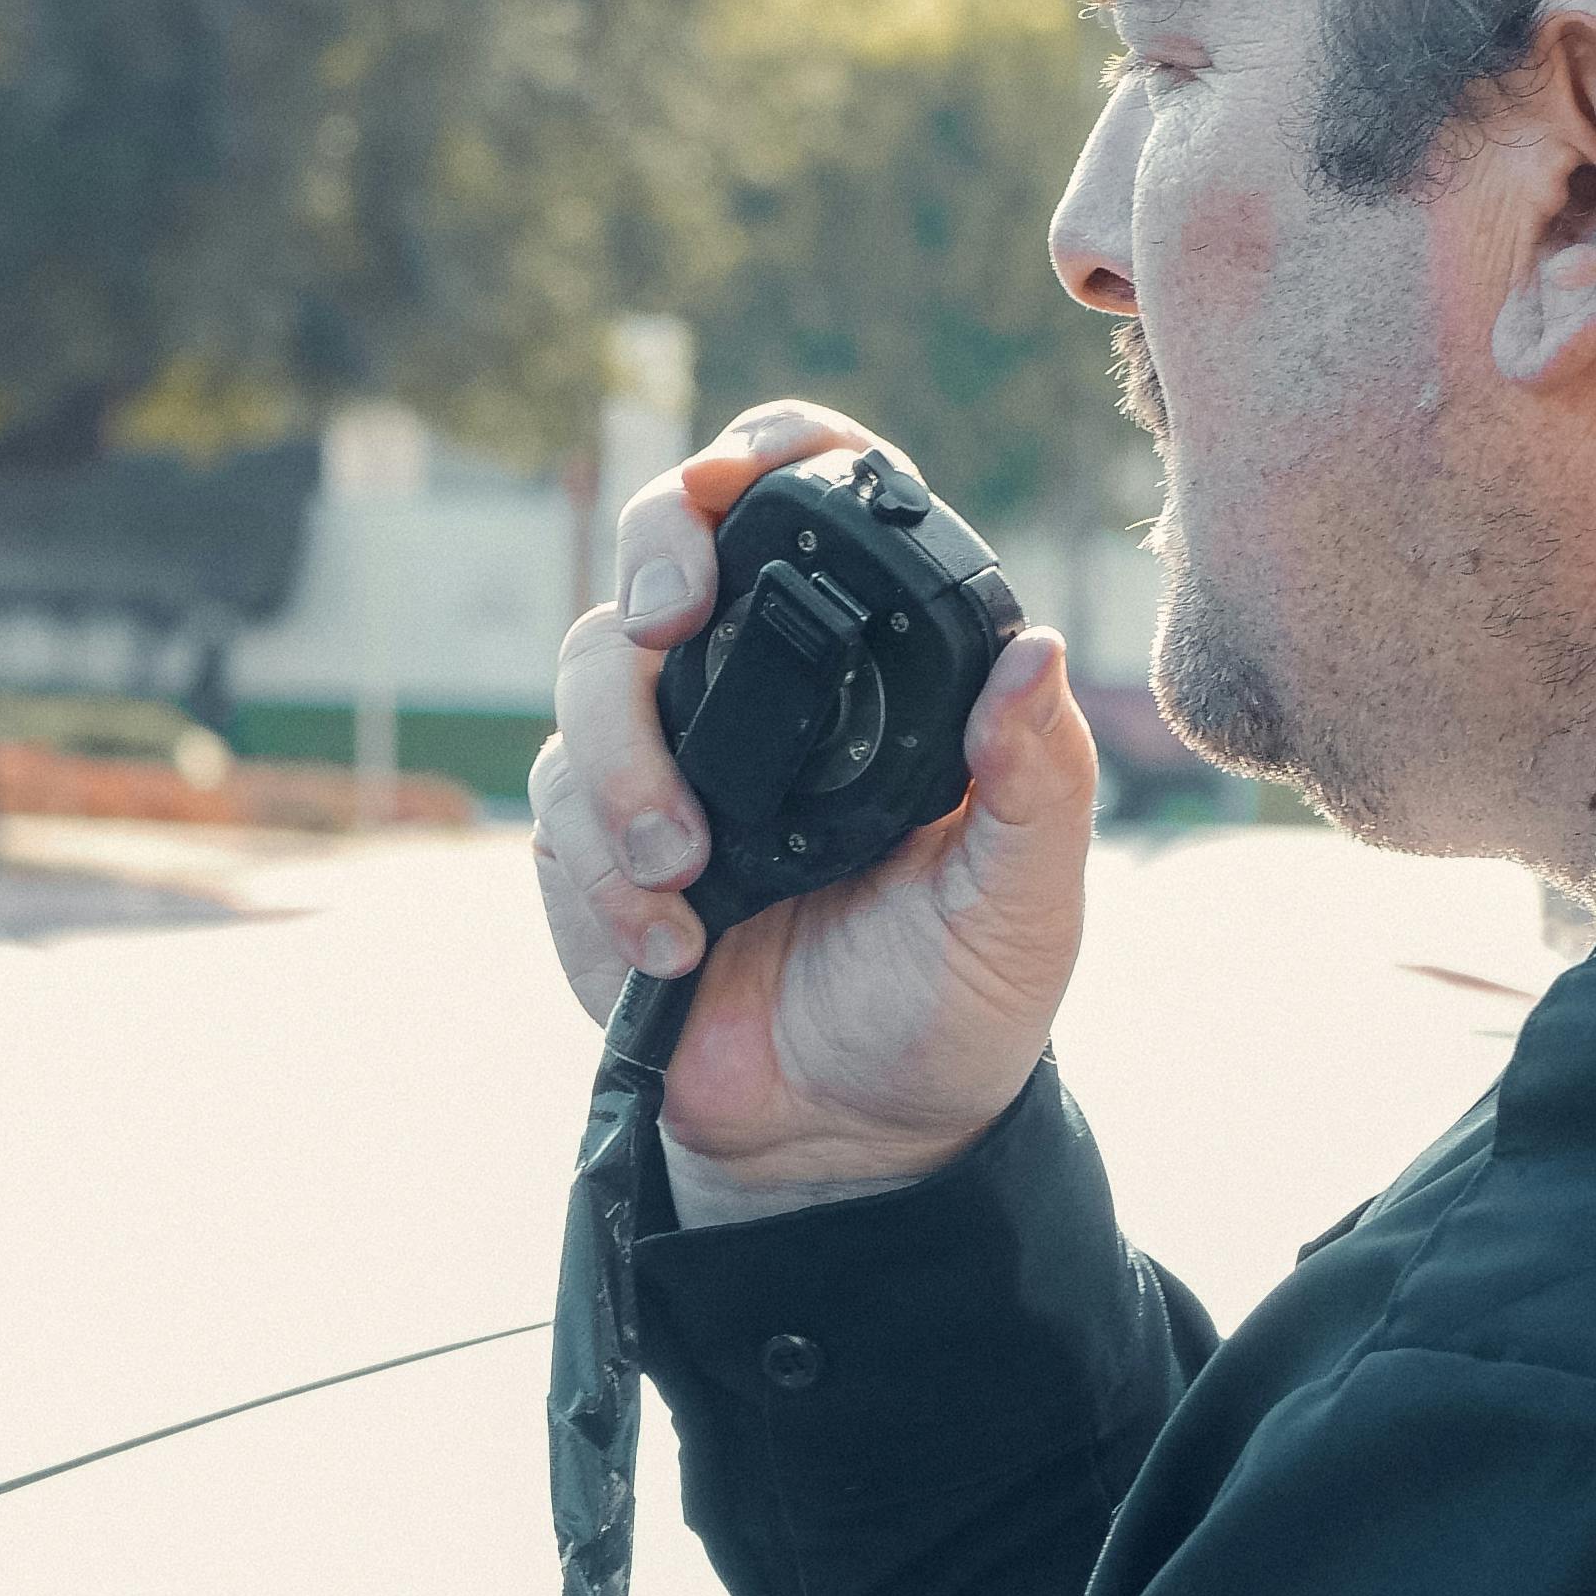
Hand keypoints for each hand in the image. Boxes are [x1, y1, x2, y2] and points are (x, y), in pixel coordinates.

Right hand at [531, 399, 1097, 1221]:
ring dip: (625, 764)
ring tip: (688, 868)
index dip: (769, 456)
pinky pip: (556, 804)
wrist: (853, 1138)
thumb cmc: (955, 1000)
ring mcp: (665, 757)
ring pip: (588, 673)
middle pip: (663, 549)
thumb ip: (1038, 777)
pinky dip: (604, 869)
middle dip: (651, 560)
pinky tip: (675, 945)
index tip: (748, 483)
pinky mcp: (594, 841)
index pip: (806, 500)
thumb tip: (1038, 652)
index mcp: (870, 667)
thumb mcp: (1025, 897)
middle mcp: (757, 687)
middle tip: (669, 626)